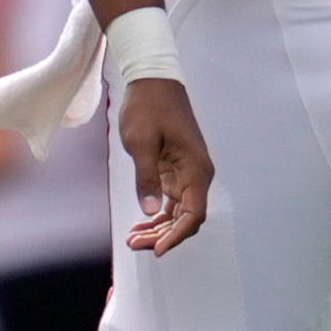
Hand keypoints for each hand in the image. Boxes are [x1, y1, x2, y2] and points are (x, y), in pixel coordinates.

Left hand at [115, 75, 211, 255]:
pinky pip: (171, 200)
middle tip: (134, 245)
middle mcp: (196, 174)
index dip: (177, 236)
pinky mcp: (175, 170)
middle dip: (163, 236)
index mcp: (195, 169)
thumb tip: (151, 211)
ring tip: (133, 239)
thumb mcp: (141, 143)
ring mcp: (186, 173)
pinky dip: (157, 214)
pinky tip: (140, 225)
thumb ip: (147, 179)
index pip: (194, 214)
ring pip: (178, 212)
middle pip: (186, 218)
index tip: (157, 250)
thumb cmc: (147, 107)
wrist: (152, 80)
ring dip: (158, 228)